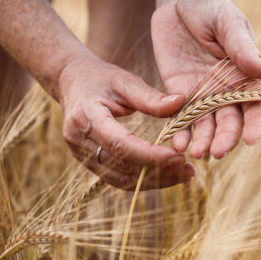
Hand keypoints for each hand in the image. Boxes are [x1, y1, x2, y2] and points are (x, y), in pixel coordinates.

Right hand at [58, 57, 194, 189]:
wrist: (71, 82)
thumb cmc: (101, 78)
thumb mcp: (125, 80)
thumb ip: (150, 96)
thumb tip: (180, 103)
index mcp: (87, 116)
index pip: (120, 144)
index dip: (150, 155)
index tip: (179, 157)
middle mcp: (79, 140)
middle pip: (121, 166)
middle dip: (158, 171)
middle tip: (189, 169)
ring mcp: (80, 154)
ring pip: (120, 179)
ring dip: (154, 181)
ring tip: (184, 175)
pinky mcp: (88, 162)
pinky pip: (117, 178)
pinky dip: (143, 180)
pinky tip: (167, 175)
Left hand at [152, 0, 260, 158]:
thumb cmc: (211, 6)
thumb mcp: (228, 23)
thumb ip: (243, 49)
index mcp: (246, 75)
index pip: (257, 106)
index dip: (257, 125)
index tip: (251, 139)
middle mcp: (226, 90)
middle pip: (231, 122)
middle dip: (225, 138)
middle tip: (217, 152)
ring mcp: (202, 94)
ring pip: (205, 125)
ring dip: (202, 141)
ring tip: (195, 152)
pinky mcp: (178, 92)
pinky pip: (180, 116)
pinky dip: (179, 131)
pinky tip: (175, 142)